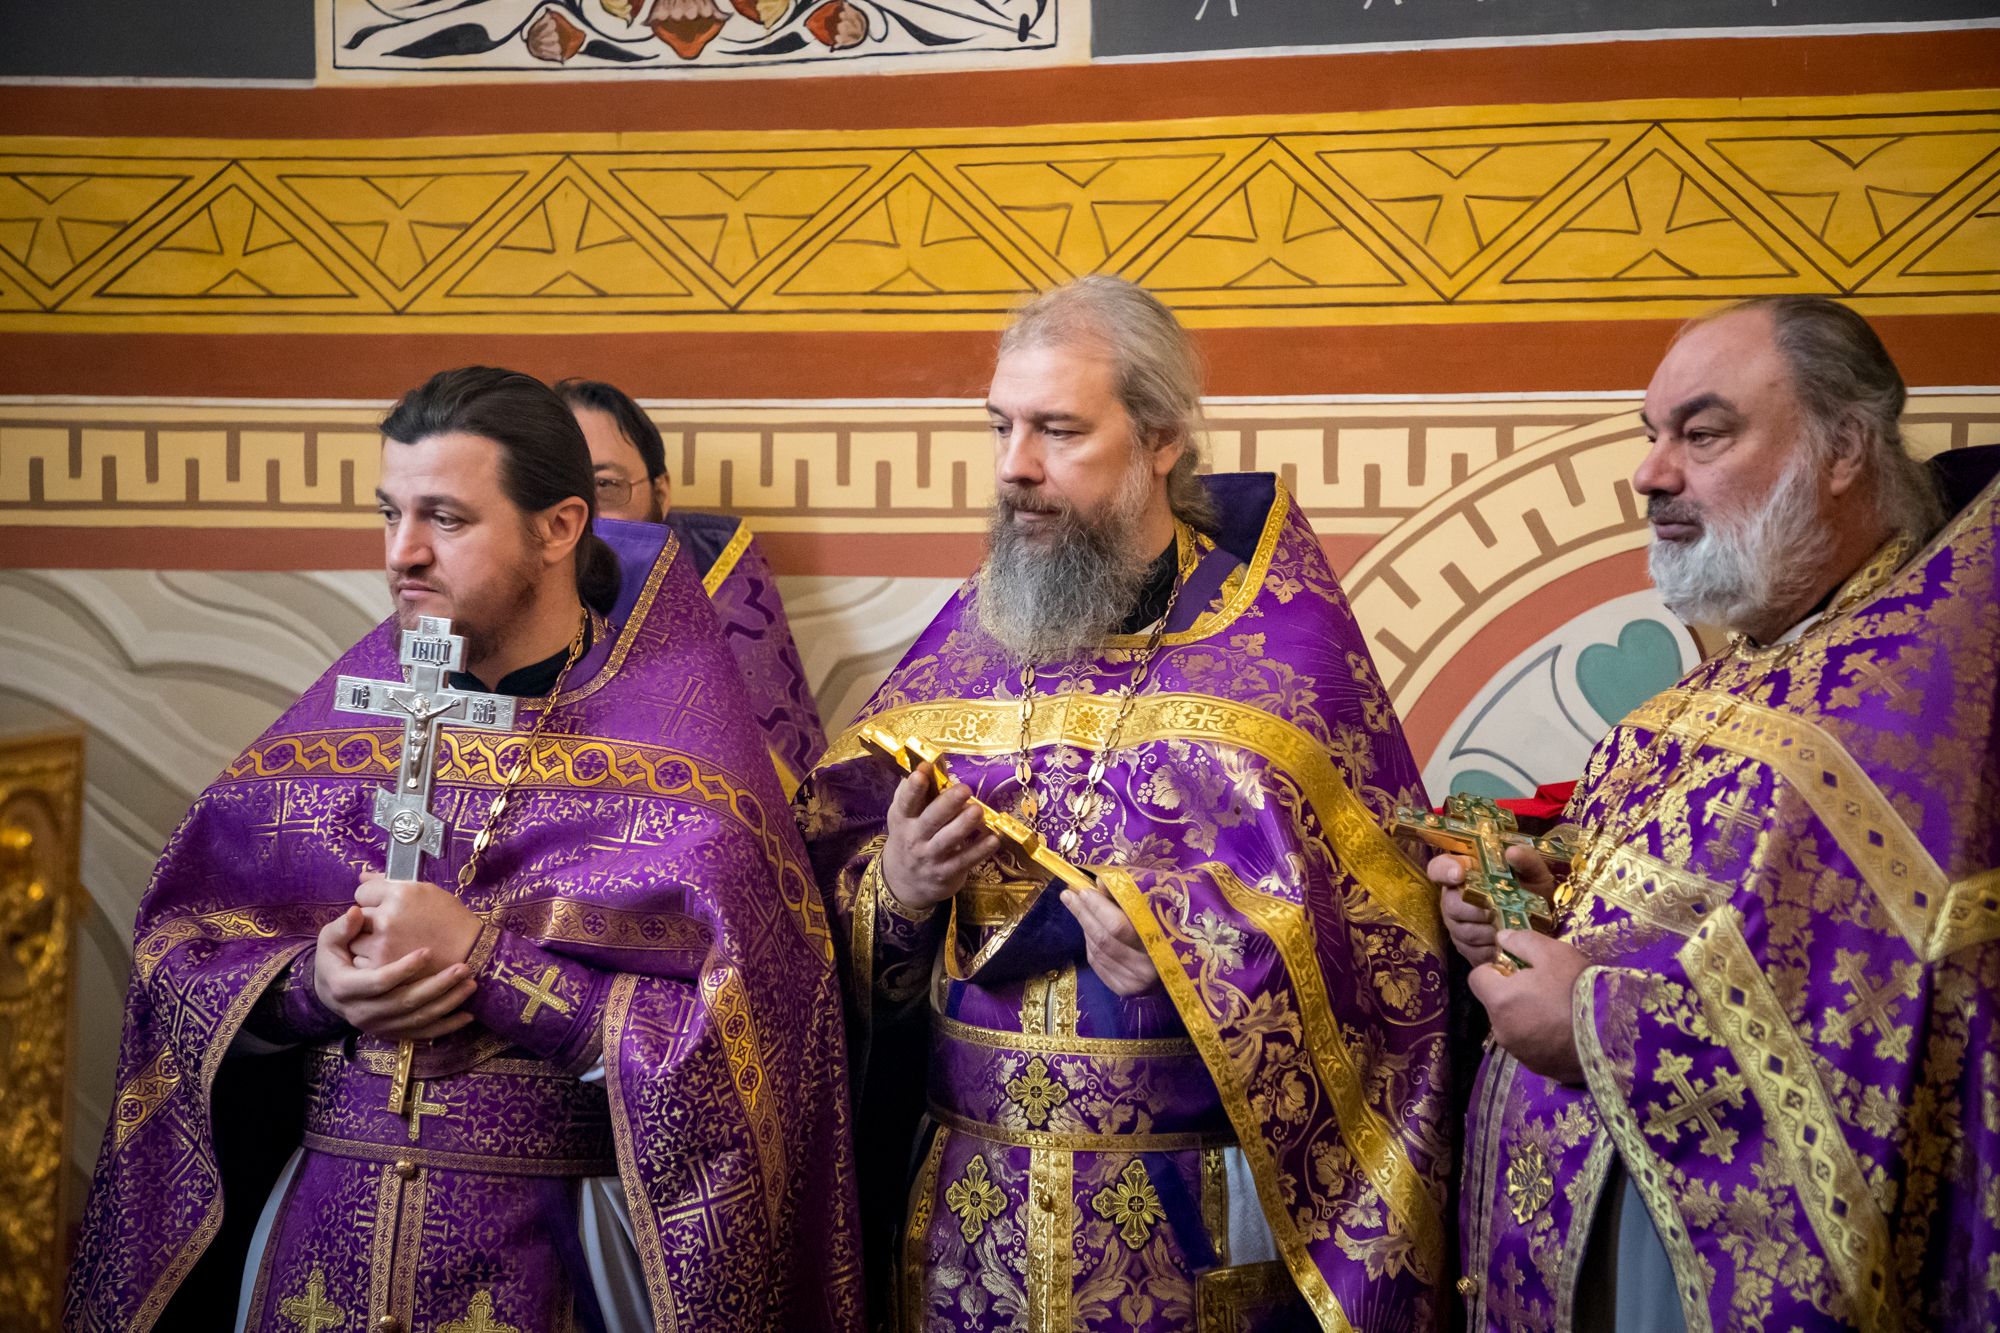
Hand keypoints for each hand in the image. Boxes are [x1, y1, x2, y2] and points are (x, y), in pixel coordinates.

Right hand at [313, 906, 477, 1040]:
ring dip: (447, 1004)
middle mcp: (361, 1012)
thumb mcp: (329, 940)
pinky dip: (445, 1027)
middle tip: (463, 968)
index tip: (428, 951)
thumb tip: (357, 911)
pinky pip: (421, 1034)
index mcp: (345, 988)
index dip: (403, 968)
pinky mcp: (391, 1033)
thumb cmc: (334, 958)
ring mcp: (377, 1026)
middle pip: (404, 1003)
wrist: (330, 991)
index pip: (378, 982)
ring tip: (471, 984)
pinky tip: (467, 1015)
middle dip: (436, 986)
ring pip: (416, 1019)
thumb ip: (343, 927)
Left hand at [351, 871, 482, 972]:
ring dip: (367, 942)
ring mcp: (382, 943)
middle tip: (389, 928)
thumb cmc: (450, 920)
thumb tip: (362, 876)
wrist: (471, 953)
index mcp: (399, 893)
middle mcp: (387, 916)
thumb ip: (390, 883)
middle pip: (356, 916)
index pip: (362, 892)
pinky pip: (361, 961)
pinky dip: (372, 961)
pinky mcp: (382, 967)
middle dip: (368, 921)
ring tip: (391, 944)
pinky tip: (391, 958)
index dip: (373, 900)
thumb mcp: (426, 892)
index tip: (385, 907)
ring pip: (355, 940)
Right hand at [880, 763, 1000, 911]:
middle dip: (947, 804)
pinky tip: (994, 839)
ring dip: (964, 825)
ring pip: (948, 840)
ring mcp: (931, 857)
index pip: (906, 802)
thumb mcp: (905, 817)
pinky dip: (980, 851)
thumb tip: (926, 765)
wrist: (903, 882)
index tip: (922, 772)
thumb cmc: (909, 837)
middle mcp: (915, 838)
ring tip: (978, 811)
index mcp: (903, 819)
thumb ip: (915, 794)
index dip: (913, 788)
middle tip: (964, 789)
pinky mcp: (947, 872)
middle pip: (931, 819)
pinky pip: (965, 860)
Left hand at [1063, 885, 1159, 995]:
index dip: (1099, 907)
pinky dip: (1090, 945)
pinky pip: (1098, 964)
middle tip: (1068, 895)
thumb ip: (1128, 896)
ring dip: (1085, 927)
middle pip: (1104, 939)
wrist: (1182, 969)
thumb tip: (1100, 882)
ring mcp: (1134, 981)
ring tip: (1077, 907)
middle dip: (1083, 914)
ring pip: (1098, 951)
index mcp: (1159, 944)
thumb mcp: (1156, 907)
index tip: (1083, 890)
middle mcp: (1146, 967)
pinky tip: (1088, 930)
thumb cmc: (1168, 928)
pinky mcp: (1124, 989)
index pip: (1119, 926)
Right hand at [1430, 844, 1555, 966]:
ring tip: (1509, 927)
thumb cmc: (1532, 890)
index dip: (1444, 871)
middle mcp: (1454, 897)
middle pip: (1452, 905)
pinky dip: (1492, 948)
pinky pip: (1472, 951)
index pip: (1439, 868)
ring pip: (1464, 931)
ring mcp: (1457, 924)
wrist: (1542, 923)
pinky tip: (1506, 944)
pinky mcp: (1466, 948)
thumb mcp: (1534, 872)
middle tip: (1500, 910)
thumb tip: (1512, 852)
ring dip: (1489, 931)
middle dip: (1478, 910)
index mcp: (1465, 872)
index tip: (1459, 874)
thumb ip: (1526, 859)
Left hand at [1469, 929, 1588, 1083]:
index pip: (1476, 978)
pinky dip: (1540, 1038)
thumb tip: (1502, 938)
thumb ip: (1522, 942)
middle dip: (1511, 994)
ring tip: (1557, 1011)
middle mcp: (1501, 1029)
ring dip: (1525, 1017)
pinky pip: (1529, 1046)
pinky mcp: (1537, 1067)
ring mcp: (1518, 1051)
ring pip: (1512, 1026)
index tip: (1517, 969)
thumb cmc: (1578, 989)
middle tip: (1544, 988)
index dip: (1494, 970)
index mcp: (1499, 999)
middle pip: (1495, 1004)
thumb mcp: (1553, 953)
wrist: (1612, 1035)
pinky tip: (1564, 1032)